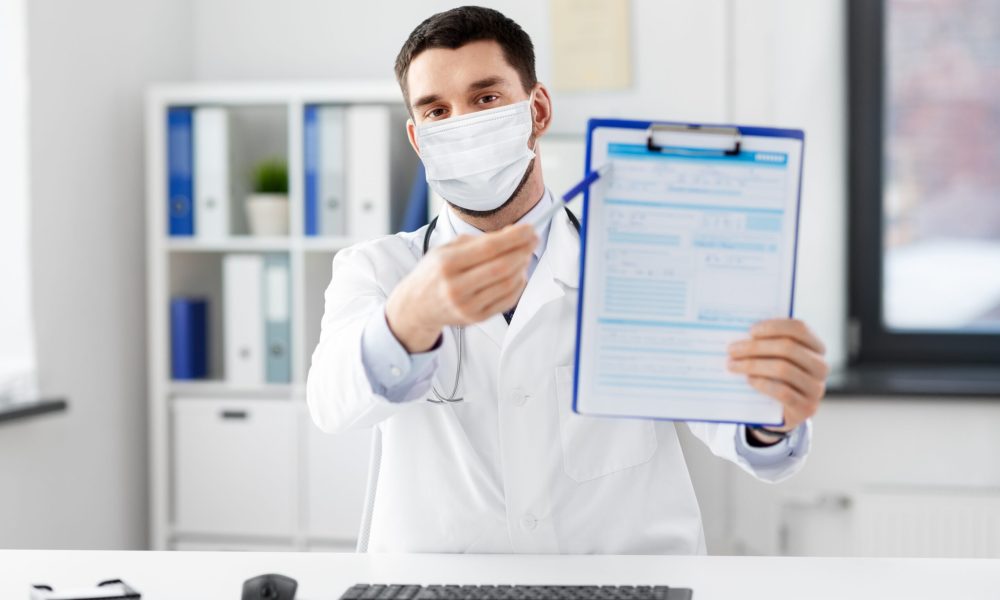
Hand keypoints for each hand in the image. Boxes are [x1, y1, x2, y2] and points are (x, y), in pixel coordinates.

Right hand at [385, 223, 537, 352]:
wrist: (416, 306)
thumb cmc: (434, 273)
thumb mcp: (447, 249)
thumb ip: (478, 241)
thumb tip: (512, 234)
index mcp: (447, 263)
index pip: (489, 248)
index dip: (514, 237)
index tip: (529, 228)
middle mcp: (456, 286)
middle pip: (502, 267)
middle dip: (523, 250)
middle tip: (532, 239)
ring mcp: (467, 306)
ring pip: (508, 284)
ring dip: (522, 267)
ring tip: (524, 255)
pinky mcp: (476, 319)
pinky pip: (507, 301)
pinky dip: (518, 285)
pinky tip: (518, 274)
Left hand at [727, 318, 828, 439]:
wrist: (782, 412)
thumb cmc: (775, 377)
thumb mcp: (774, 358)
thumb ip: (766, 343)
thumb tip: (741, 334)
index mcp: (816, 347)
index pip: (799, 329)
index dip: (774, 327)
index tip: (751, 331)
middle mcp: (820, 366)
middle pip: (788, 348)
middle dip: (755, 347)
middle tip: (732, 350)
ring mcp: (816, 388)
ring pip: (783, 369)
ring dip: (753, 365)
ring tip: (733, 365)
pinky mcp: (807, 408)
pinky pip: (783, 392)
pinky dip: (763, 384)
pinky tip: (749, 380)